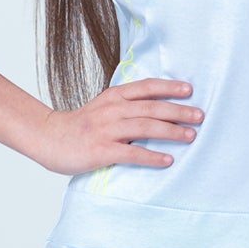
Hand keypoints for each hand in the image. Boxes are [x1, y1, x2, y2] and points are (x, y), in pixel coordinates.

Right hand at [33, 79, 204, 175]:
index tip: (190, 90)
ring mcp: (106, 130)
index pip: (146, 87)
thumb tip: (157, 107)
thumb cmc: (80, 126)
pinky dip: (151, 157)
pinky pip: (131, 154)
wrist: (49, 138)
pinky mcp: (101, 151)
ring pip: (145, 128)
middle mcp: (112, 110)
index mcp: (114, 97)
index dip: (169, 87)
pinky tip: (167, 160)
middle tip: (200, 116)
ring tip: (190, 136)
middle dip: (178, 111)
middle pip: (151, 107)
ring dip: (171, 132)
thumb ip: (126, 105)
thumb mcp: (103, 107)